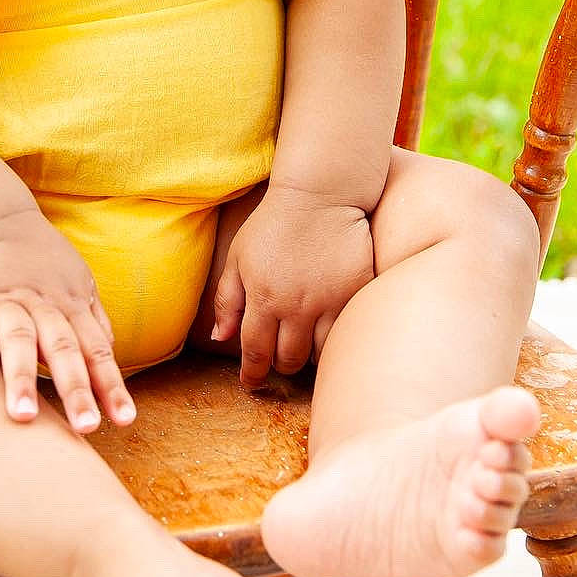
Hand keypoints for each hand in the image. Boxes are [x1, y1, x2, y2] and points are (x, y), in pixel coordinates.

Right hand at [0, 208, 136, 434]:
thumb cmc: (43, 259)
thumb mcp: (80, 282)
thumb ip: (94, 321)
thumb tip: (111, 357)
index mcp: (72, 306)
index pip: (97, 350)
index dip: (111, 385)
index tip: (124, 420)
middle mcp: (44, 306)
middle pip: (63, 349)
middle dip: (75, 388)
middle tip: (85, 427)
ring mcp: (7, 302)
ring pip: (18, 340)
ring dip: (22, 377)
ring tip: (24, 417)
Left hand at [211, 192, 373, 387]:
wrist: (319, 194)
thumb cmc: (273, 224)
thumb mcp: (239, 257)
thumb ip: (228, 299)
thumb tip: (220, 339)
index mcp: (263, 297)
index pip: (255, 351)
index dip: (252, 374)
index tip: (252, 383)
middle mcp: (297, 306)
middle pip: (289, 359)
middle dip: (281, 364)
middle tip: (281, 356)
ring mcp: (330, 301)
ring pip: (320, 353)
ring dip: (310, 355)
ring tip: (305, 343)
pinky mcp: (357, 292)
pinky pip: (347, 332)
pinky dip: (336, 339)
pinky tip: (329, 330)